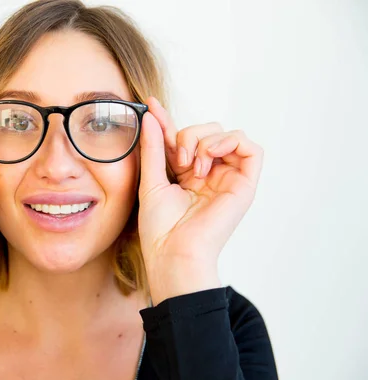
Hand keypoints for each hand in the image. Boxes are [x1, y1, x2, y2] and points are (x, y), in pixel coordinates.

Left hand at [137, 96, 263, 300]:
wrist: (172, 252)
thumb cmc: (160, 227)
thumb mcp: (151, 180)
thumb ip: (154, 147)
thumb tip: (150, 115)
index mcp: (188, 175)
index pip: (183, 138)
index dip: (167, 120)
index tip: (150, 105)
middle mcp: (210, 174)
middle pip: (208, 130)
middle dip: (189, 135)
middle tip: (177, 161)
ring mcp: (228, 179)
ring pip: (228, 134)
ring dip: (206, 140)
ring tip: (192, 166)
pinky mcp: (244, 185)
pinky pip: (252, 149)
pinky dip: (229, 142)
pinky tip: (207, 159)